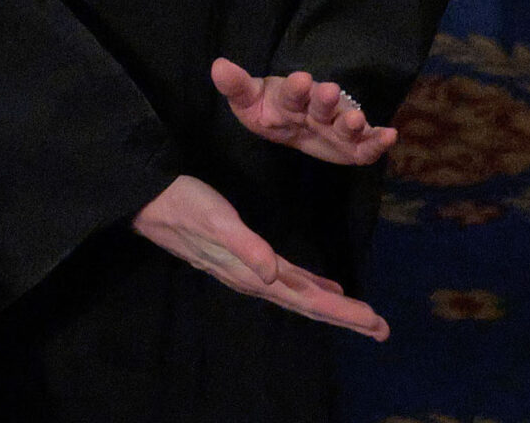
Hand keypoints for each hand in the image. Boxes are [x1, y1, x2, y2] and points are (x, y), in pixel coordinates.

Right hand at [132, 177, 388, 339]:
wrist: (147, 200)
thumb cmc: (182, 204)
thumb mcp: (215, 222)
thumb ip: (244, 247)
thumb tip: (274, 276)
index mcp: (252, 272)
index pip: (305, 299)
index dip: (341, 312)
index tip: (374, 322)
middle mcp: (254, 277)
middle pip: (307, 303)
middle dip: (345, 316)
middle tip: (383, 329)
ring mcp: (249, 268)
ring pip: (299, 293)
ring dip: (331, 304)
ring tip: (363, 315)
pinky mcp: (245, 255)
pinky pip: (286, 278)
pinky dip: (309, 285)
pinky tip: (323, 286)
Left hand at [211, 58, 397, 165]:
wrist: (290, 124)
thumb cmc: (270, 109)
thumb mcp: (249, 102)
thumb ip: (236, 87)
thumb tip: (217, 66)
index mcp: (291, 97)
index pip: (292, 92)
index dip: (295, 88)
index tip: (298, 79)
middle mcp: (318, 108)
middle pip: (322, 105)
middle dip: (325, 100)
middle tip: (327, 91)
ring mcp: (337, 125)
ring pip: (346, 123)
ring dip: (352, 121)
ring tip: (356, 119)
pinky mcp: (353, 146)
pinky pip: (367, 146)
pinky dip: (379, 141)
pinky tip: (391, 136)